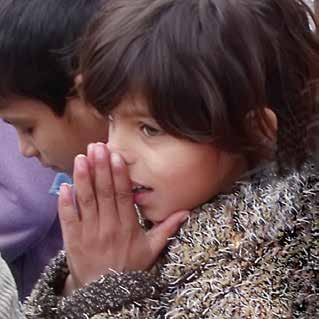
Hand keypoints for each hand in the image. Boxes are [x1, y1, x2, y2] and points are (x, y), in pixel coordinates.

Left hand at [58, 143, 188, 292]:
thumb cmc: (129, 266)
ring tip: (82, 158)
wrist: (105, 292)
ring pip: (86, 201)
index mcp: (127, 226)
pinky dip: (65, 202)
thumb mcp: (152, 249)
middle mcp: (108, 226)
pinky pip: (68, 218)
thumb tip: (186, 212)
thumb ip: (167, 229)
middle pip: (104, 192)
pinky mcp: (73, 239)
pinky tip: (64, 185)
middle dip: (100, 168)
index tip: (116, 156)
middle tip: (97, 147)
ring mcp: (89, 232)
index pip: (122, 195)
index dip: (119, 175)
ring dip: (83, 178)